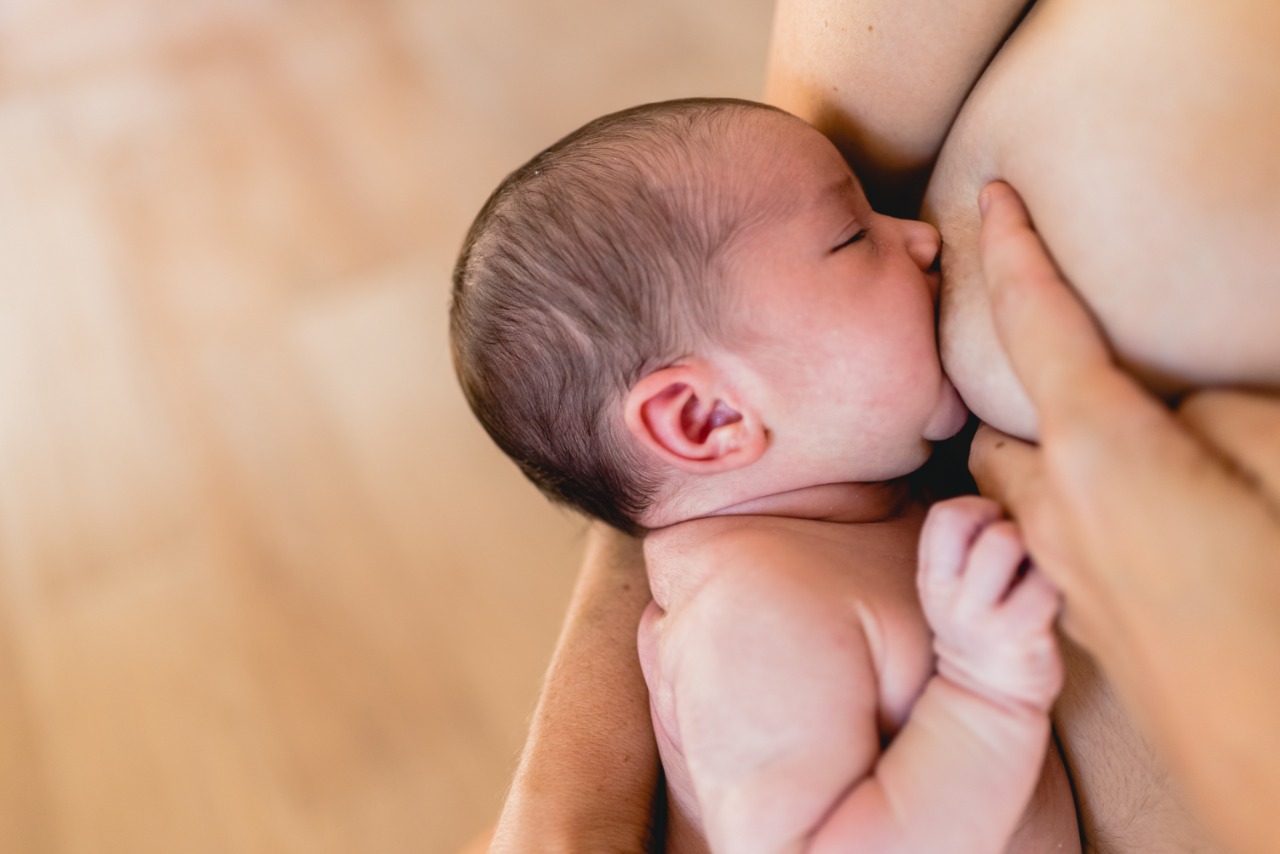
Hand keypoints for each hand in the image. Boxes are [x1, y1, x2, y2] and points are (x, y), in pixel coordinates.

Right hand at [918, 496, 1062, 711]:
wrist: (991, 695)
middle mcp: (949, 596)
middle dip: (1009, 523)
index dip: (978, 509)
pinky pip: (1046, 582)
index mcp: (933, 576)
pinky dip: (1056, 582)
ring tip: (1038, 571)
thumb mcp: (957, 586)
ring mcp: (981, 618)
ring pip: (1009, 541)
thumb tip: (1014, 490)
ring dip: (1035, 548)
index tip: (995, 531)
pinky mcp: (1018, 635)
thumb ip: (968, 543)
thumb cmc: (987, 624)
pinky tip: (1053, 599)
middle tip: (1021, 550)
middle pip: (975, 518)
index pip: (945, 515)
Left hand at [967, 179, 1279, 853]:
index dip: (1013, 250)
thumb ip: (1221, 414)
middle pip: (999, 421)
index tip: (990, 195)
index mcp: (1100, 455)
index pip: (1035, 322)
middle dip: (1003, 378)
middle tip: (1046, 346)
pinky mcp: (1089, 624)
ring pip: (1018, 487)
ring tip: (1098, 433)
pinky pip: (1051, 542)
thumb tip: (1177, 410)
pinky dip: (1066, 506)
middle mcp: (1055, 513)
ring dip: (1036, 450)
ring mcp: (1065, 577)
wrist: (1276, 769)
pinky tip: (1132, 512)